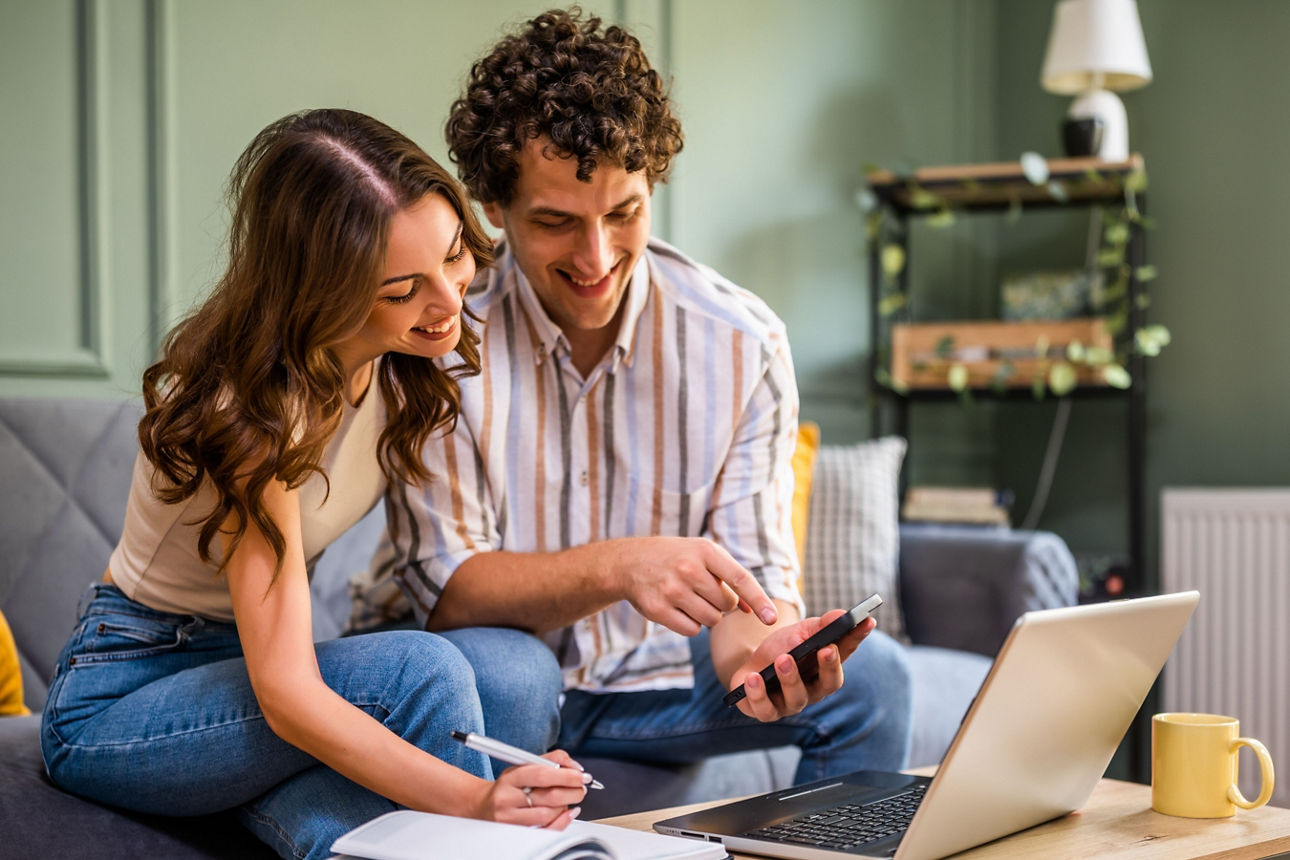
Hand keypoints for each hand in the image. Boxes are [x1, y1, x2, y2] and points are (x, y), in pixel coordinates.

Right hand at [480, 750, 589, 828]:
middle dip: (572, 792)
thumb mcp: (524, 764)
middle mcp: (507, 798)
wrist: (483, 805)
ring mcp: (510, 818)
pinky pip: (545, 830)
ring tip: (569, 799)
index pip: (542, 774)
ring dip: (566, 806)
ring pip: (548, 815)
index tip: (581, 775)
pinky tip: (567, 813)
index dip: (566, 775)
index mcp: (510, 777)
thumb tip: (575, 766)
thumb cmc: (509, 785)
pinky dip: (561, 821)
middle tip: (581, 788)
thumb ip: (552, 759)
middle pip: (548, 796)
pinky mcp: (515, 832)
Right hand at [609, 537, 776, 635]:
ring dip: (708, 615)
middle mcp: (688, 569)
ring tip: (690, 598)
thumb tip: (755, 611)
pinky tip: (678, 608)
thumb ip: (730, 578)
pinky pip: (692, 630)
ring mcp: (671, 590)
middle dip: (722, 603)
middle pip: (727, 604)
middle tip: (703, 590)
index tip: (772, 619)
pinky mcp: (658, 610)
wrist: (629, 562)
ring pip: (711, 620)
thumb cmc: (675, 558)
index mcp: (705, 550)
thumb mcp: (703, 555)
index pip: (740, 578)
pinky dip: (691, 624)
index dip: (759, 599)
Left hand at [730, 609, 874, 721]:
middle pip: (829, 684)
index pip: (846, 653)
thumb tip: (842, 614)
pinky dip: (758, 694)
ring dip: (791, 678)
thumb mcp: (800, 632)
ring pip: (797, 698)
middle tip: (826, 649)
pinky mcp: (766, 711)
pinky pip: (765, 709)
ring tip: (783, 659)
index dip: (857, 638)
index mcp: (826, 668)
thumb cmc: (781, 649)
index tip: (867, 621)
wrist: (749, 665)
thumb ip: (821, 625)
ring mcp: (791, 703)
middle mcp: (814, 690)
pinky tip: (753, 678)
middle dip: (829, 666)